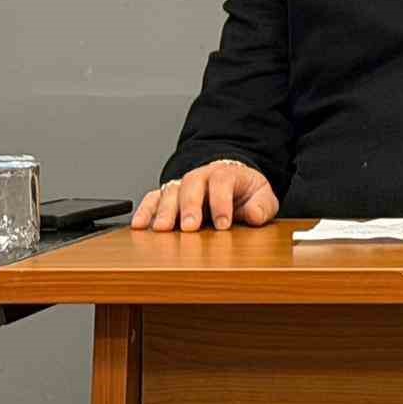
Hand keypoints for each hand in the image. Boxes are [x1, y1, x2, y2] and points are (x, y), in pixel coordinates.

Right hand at [131, 161, 278, 231]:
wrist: (231, 183)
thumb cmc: (246, 193)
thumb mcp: (262, 197)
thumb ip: (262, 206)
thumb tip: (254, 215)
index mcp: (226, 174)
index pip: (222, 182)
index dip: (222, 203)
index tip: (223, 225)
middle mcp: (201, 176)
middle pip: (192, 185)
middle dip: (190, 206)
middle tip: (189, 227)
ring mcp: (182, 185)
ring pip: (170, 192)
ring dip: (164, 210)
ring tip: (162, 229)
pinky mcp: (167, 196)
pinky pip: (153, 199)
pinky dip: (145, 210)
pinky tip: (140, 225)